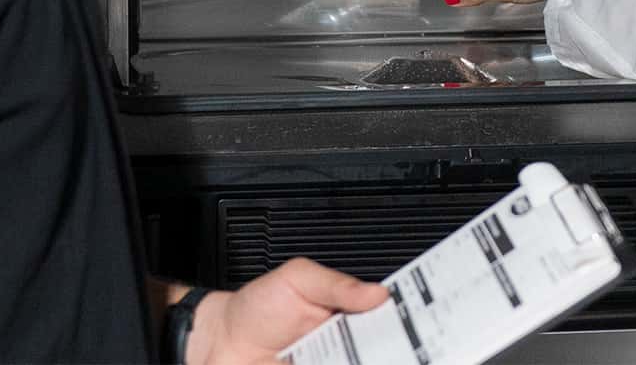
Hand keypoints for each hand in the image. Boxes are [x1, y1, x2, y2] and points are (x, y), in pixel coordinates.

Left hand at [184, 258, 386, 364]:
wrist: (222, 345)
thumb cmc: (256, 308)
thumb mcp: (296, 279)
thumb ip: (335, 284)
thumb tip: (378, 292)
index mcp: (349, 313)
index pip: (388, 318)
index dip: (404, 321)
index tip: (412, 324)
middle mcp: (348, 346)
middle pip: (383, 348)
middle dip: (388, 346)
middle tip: (377, 343)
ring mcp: (335, 363)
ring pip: (366, 362)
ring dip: (367, 356)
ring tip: (349, 353)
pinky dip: (344, 364)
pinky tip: (331, 359)